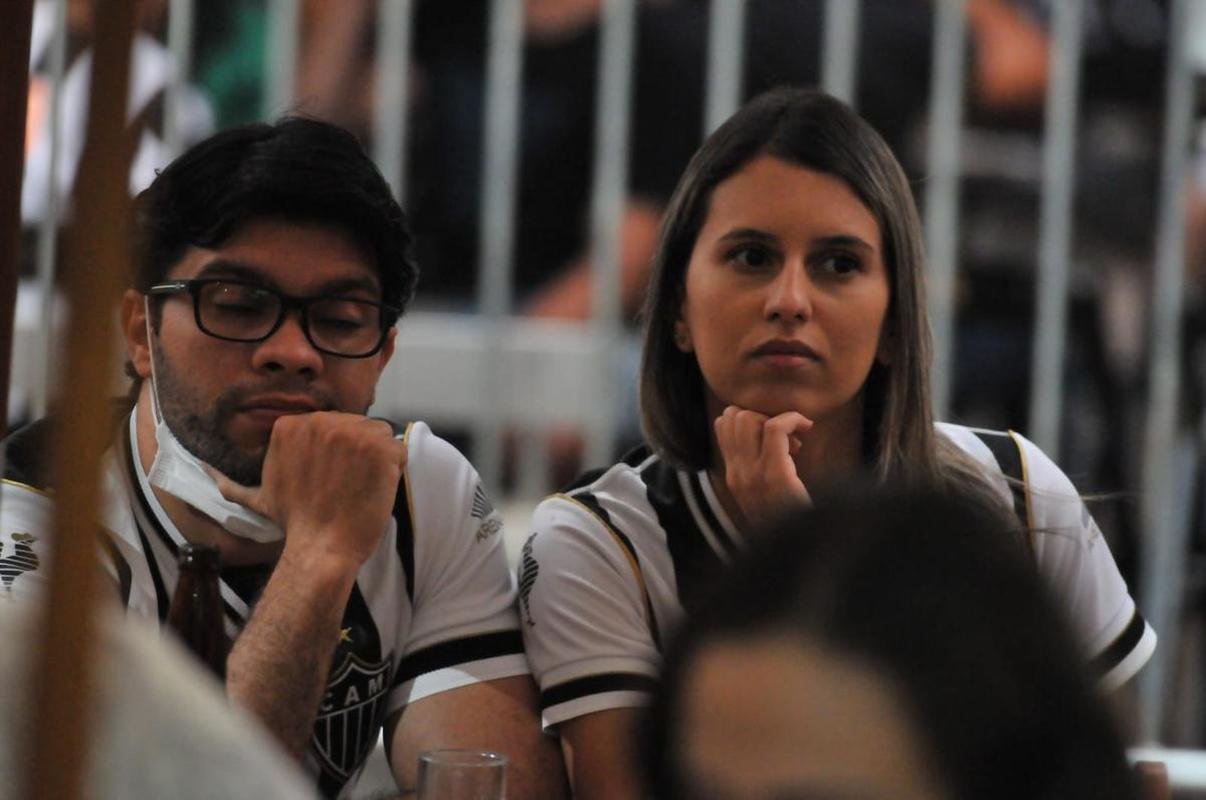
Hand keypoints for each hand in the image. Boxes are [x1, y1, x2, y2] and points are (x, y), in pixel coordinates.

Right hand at [212, 412, 405, 570]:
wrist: (322, 548)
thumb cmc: (295, 524)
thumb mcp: (257, 499)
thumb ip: (229, 482)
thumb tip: (199, 468)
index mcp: (292, 425)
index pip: (333, 425)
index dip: (337, 453)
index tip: (329, 479)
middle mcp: (321, 421)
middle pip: (357, 426)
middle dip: (357, 455)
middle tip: (345, 487)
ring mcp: (351, 432)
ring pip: (380, 435)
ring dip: (376, 461)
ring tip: (359, 488)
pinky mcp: (379, 447)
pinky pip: (398, 449)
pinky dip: (394, 470)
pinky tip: (375, 490)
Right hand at [714, 406, 812, 530]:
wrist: (803, 554)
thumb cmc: (795, 523)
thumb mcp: (769, 496)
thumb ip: (763, 469)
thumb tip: (776, 437)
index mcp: (733, 477)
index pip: (722, 425)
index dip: (749, 416)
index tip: (774, 434)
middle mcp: (737, 474)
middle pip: (734, 417)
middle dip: (763, 414)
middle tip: (787, 437)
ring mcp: (752, 476)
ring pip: (750, 419)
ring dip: (778, 417)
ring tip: (797, 438)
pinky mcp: (775, 476)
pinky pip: (775, 428)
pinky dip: (792, 419)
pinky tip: (807, 429)